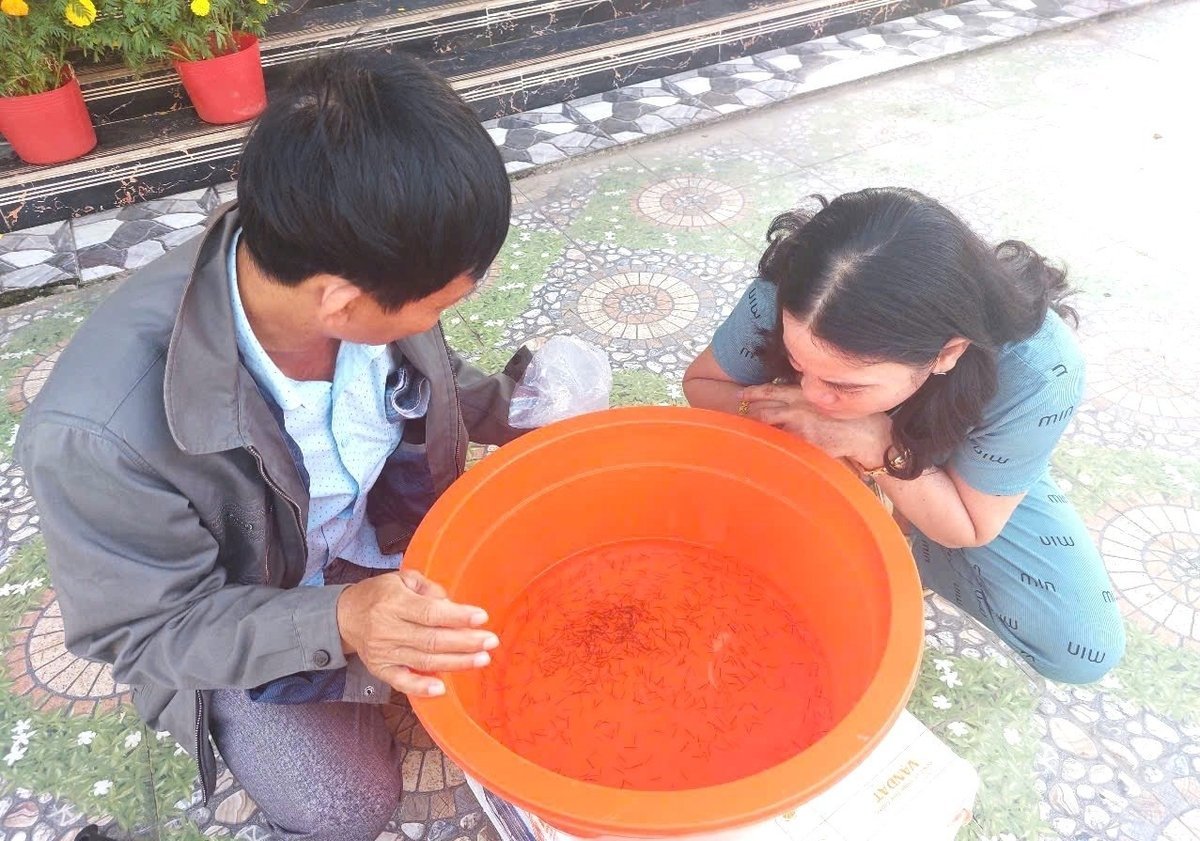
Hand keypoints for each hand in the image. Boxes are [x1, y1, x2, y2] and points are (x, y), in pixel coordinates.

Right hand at [336, 568, 497, 697]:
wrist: (344, 616)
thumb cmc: (380, 594)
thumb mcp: (402, 579)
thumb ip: (429, 589)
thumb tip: (452, 606)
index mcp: (394, 603)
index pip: (430, 613)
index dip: (457, 616)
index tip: (482, 618)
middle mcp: (387, 629)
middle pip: (432, 639)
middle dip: (465, 642)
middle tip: (491, 642)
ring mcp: (384, 653)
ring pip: (424, 660)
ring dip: (456, 662)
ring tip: (482, 660)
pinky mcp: (380, 670)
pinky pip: (402, 682)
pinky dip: (421, 687)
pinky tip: (442, 688)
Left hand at [740, 383, 890, 463]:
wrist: (866, 433)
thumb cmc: (847, 415)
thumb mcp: (824, 397)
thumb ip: (804, 396)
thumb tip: (786, 399)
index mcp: (803, 393)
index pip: (771, 390)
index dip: (753, 392)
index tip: (740, 394)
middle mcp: (798, 407)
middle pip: (763, 411)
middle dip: (750, 416)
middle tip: (741, 420)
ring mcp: (800, 426)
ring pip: (770, 429)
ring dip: (760, 433)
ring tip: (753, 437)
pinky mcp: (805, 443)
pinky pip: (784, 446)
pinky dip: (775, 448)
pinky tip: (771, 451)